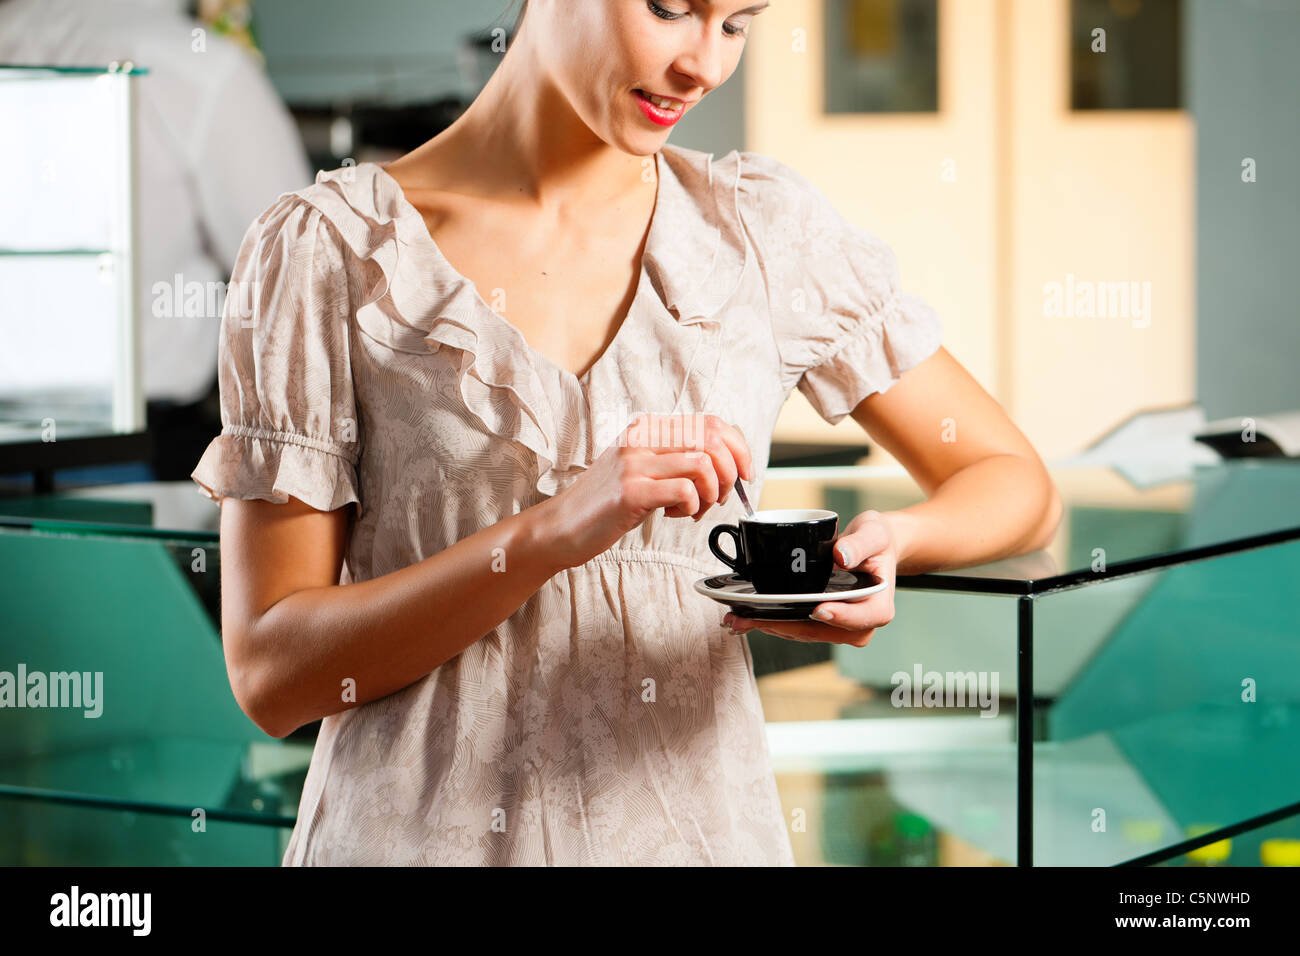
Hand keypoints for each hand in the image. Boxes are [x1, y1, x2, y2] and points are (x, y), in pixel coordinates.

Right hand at [540, 413, 753, 569]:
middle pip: (712, 439)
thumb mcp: (642, 470)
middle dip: (730, 473)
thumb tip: (726, 465)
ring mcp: (634, 462)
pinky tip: (676, 515)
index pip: (710, 422)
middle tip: (721, 497)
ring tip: (696, 509)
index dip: (738, 447)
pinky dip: (693, 506)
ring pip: (703, 464)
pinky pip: (684, 490)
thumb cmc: (605, 503)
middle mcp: (641, 437)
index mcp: (647, 428)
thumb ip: (675, 460)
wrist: (561, 527)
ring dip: (712, 493)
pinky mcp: (631, 490)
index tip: (744, 473)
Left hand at [722, 509, 899, 647]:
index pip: (861, 618)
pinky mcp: (822, 624)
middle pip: (822, 631)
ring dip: (772, 627)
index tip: (817, 610)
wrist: (872, 548)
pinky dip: (774, 622)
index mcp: (878, 606)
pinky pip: (798, 627)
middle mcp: (860, 624)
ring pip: (804, 633)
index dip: (839, 617)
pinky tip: (750, 616)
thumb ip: (860, 544)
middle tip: (751, 619)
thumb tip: (841, 556)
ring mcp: (839, 628)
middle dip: (785, 626)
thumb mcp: (874, 533)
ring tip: (741, 620)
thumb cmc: (876, 540)